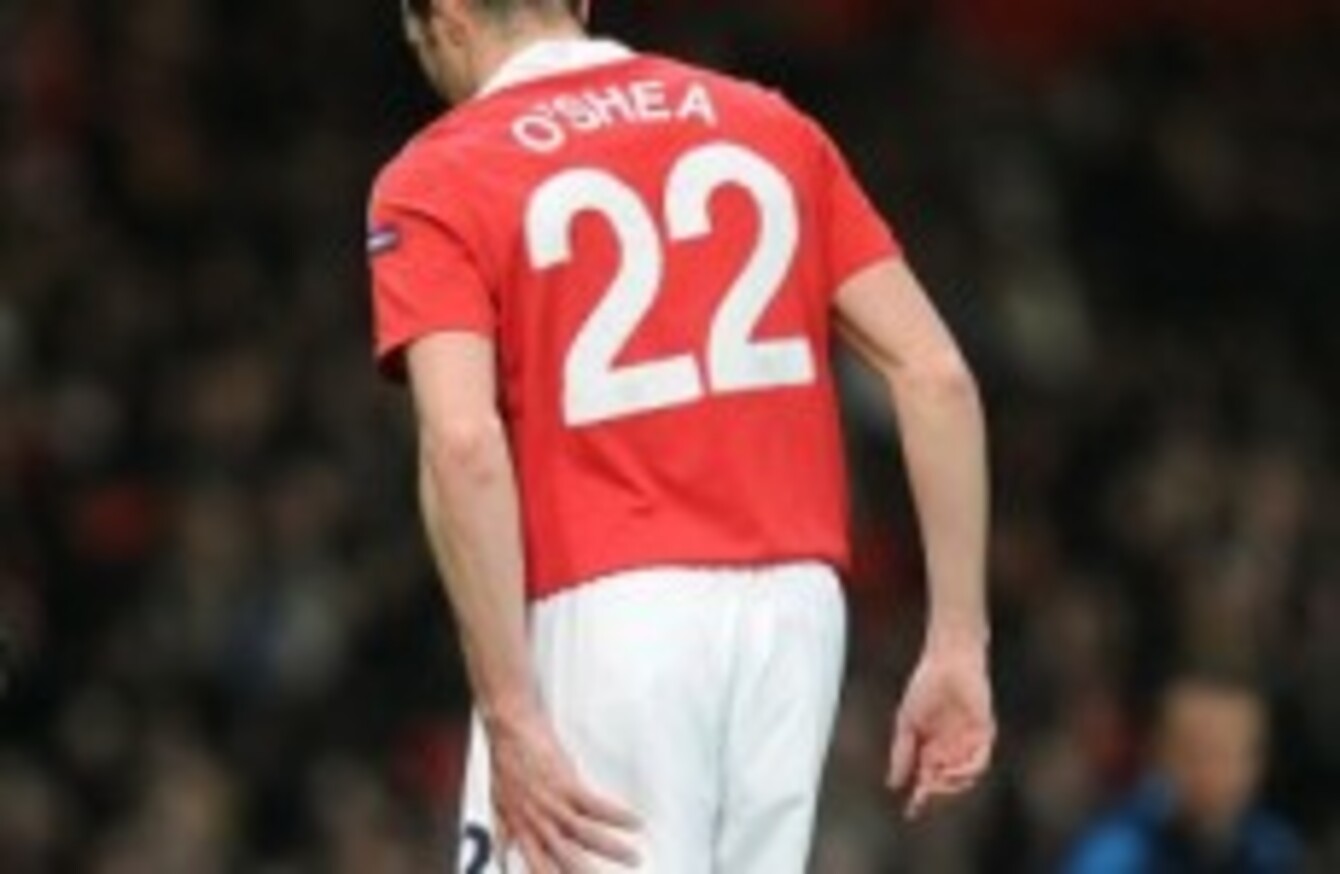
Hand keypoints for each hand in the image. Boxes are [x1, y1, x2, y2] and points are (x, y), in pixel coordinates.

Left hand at [487, 707, 641, 871]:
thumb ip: (504, 835)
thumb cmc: (506, 765)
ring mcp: (553, 802)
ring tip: (634, 858)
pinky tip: (635, 822)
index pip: (539, 868)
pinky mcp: (566, 782)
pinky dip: (617, 816)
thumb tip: (503, 857)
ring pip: (586, 834)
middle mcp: (537, 821)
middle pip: (566, 859)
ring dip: (612, 849)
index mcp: (521, 831)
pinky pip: (596, 805)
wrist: (510, 730)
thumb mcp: (499, 805)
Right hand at [888, 641, 995, 819]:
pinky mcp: (983, 733)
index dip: (920, 797)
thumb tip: (893, 784)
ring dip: (952, 784)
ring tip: (938, 782)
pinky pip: (980, 760)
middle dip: (936, 792)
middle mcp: (951, 749)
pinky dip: (967, 770)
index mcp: (932, 747)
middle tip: (925, 793)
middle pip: (946, 782)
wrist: (946, 662)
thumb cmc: (925, 687)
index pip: (927, 779)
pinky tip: (953, 771)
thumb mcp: (906, 723)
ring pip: (965, 776)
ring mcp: (969, 743)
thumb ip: (902, 753)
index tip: (910, 812)